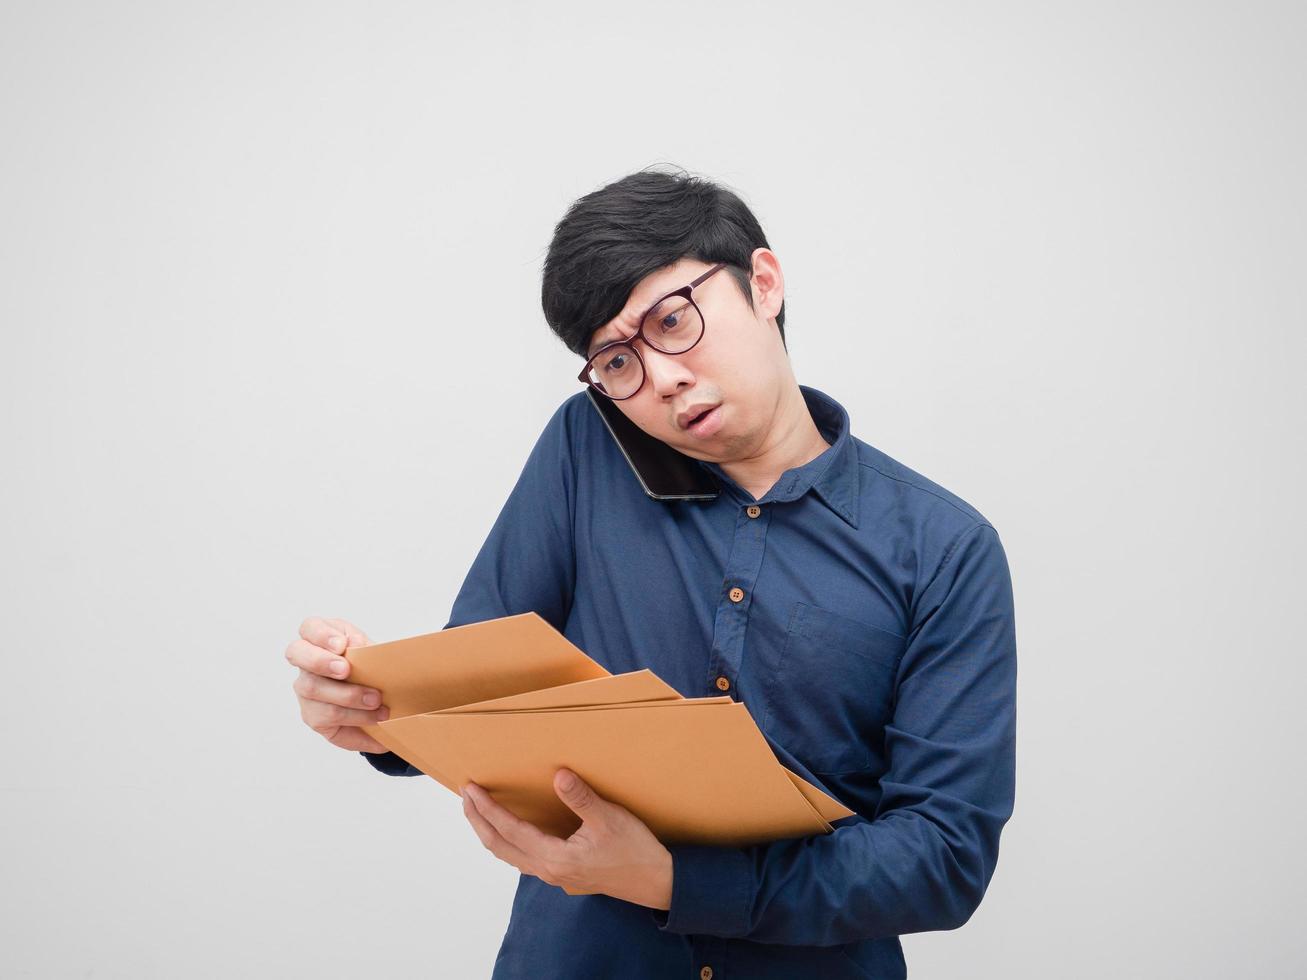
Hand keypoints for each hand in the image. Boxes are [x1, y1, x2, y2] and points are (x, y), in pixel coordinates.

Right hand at [286, 616, 390, 752]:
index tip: (341, 644)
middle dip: (321, 662)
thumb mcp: (372, 651)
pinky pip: (329, 721)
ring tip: (378, 704)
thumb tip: (363, 649)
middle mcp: (305, 661)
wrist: (378, 696)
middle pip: (298, 656)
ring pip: (315, 691)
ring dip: (350, 698)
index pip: (309, 627)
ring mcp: (305, 689)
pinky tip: (376, 732)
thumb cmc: (369, 666)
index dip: (321, 634)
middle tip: (346, 670)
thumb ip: (366, 648)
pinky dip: (357, 726)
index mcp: (321, 637)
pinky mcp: (312, 716)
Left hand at [461, 769, 672, 909]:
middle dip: (479, 821)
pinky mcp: (563, 874)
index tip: (471, 789)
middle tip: (465, 796)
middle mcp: (549, 871)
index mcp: (555, 858)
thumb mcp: (609, 819)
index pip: (510, 830)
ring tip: (479, 811)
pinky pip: (524, 858)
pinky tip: (512, 830)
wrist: (655, 882)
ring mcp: (554, 876)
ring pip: (510, 855)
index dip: (488, 809)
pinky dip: (508, 842)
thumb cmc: (634, 850)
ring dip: (491, 832)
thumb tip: (558, 776)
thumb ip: (581, 798)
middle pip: (500, 847)